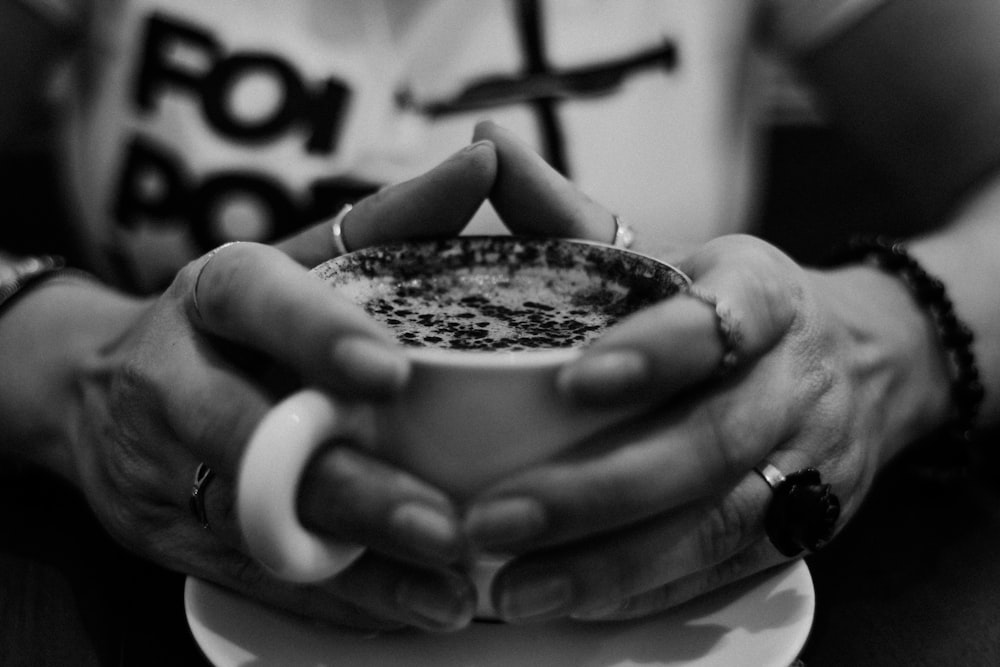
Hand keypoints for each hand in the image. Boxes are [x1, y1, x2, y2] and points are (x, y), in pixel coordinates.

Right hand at [64, 142, 497, 630]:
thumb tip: (486, 162)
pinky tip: (413, 611)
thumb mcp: (297, 259)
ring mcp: (165, 468)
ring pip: (256, 527)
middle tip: (445, 523)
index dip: (316, 333)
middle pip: (252, 436)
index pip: (256, 300)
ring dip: (356, 568)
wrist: (101, 391)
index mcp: (212, 294)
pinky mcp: (173, 538)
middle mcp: (178, 379)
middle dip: (350, 488)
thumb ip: (391, 221)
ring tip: (449, 588)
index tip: (391, 373)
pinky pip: (255, 579)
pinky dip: (337, 603)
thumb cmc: (235, 320)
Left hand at [463, 121, 943, 621]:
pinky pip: (727, 570)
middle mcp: (793, 381)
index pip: (717, 321)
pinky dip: (646, 591)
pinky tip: (571, 602)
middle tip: (493, 520)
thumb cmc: (732, 307)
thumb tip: (483, 156)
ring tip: (515, 589)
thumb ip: (573, 222)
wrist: (865, 359)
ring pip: (720, 522)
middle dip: (598, 489)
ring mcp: (810, 462)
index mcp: (761, 294)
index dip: (653, 353)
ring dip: (612, 564)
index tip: (571, 384)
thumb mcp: (673, 255)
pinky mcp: (807, 527)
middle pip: (709, 442)